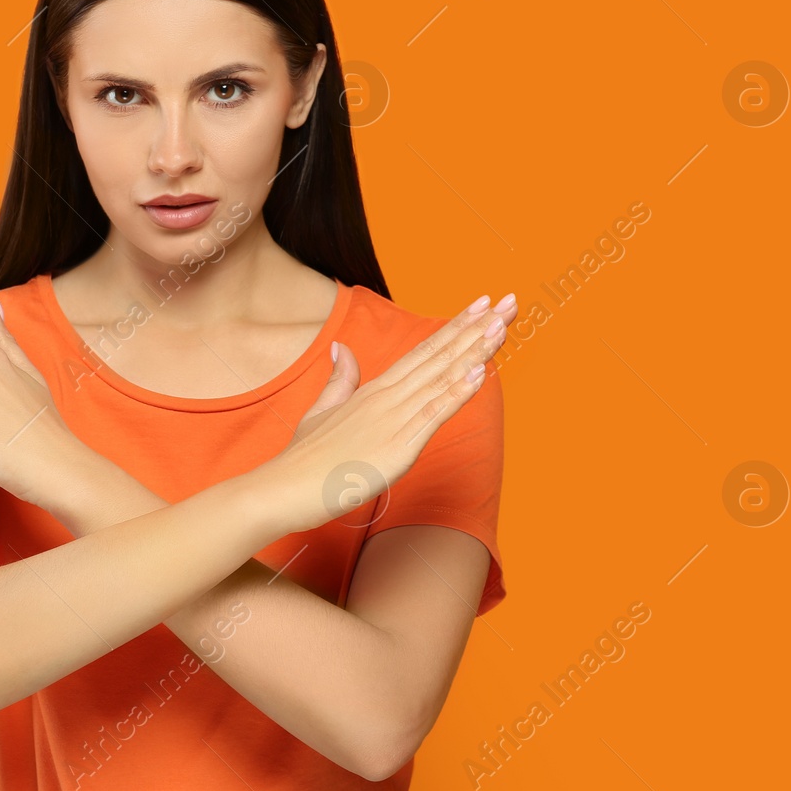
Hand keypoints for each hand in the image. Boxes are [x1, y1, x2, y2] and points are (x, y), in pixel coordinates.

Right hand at [263, 293, 516, 533]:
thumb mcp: (320, 412)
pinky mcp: (396, 448)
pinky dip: (457, 393)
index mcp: (373, 391)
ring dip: (474, 352)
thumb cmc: (302, 459)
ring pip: (441, 379)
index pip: (422, 351)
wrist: (281, 489)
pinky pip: (432, 416)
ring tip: (501, 325)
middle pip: (438, 356)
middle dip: (475, 328)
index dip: (455, 327)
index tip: (482, 304)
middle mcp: (386, 398)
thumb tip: (341, 349)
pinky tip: (479, 374)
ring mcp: (392, 421)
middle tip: (509, 301)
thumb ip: (338, 381)